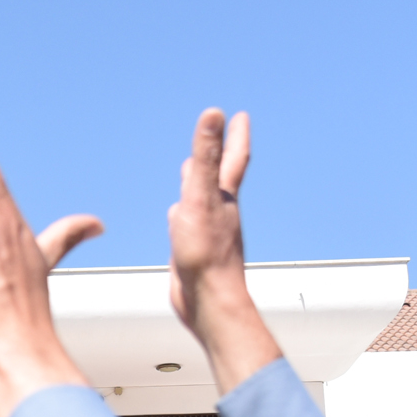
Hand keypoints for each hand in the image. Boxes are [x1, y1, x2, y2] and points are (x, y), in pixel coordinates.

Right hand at [168, 109, 280, 392]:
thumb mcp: (200, 196)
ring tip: (190, 171)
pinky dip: (182, 210)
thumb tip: (215, 114)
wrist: (207, 302)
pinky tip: (175, 214)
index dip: (236, 136)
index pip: (233, 158)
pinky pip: (186, 221)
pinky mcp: (193, 249)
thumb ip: (206, 156)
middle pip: (219, 176)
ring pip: (201, 199)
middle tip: (220, 137)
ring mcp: (207, 231)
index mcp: (224, 197)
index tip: (241, 116)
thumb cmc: (206, 253)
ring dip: (197, 182)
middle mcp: (220, 211)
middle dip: (218, 155)